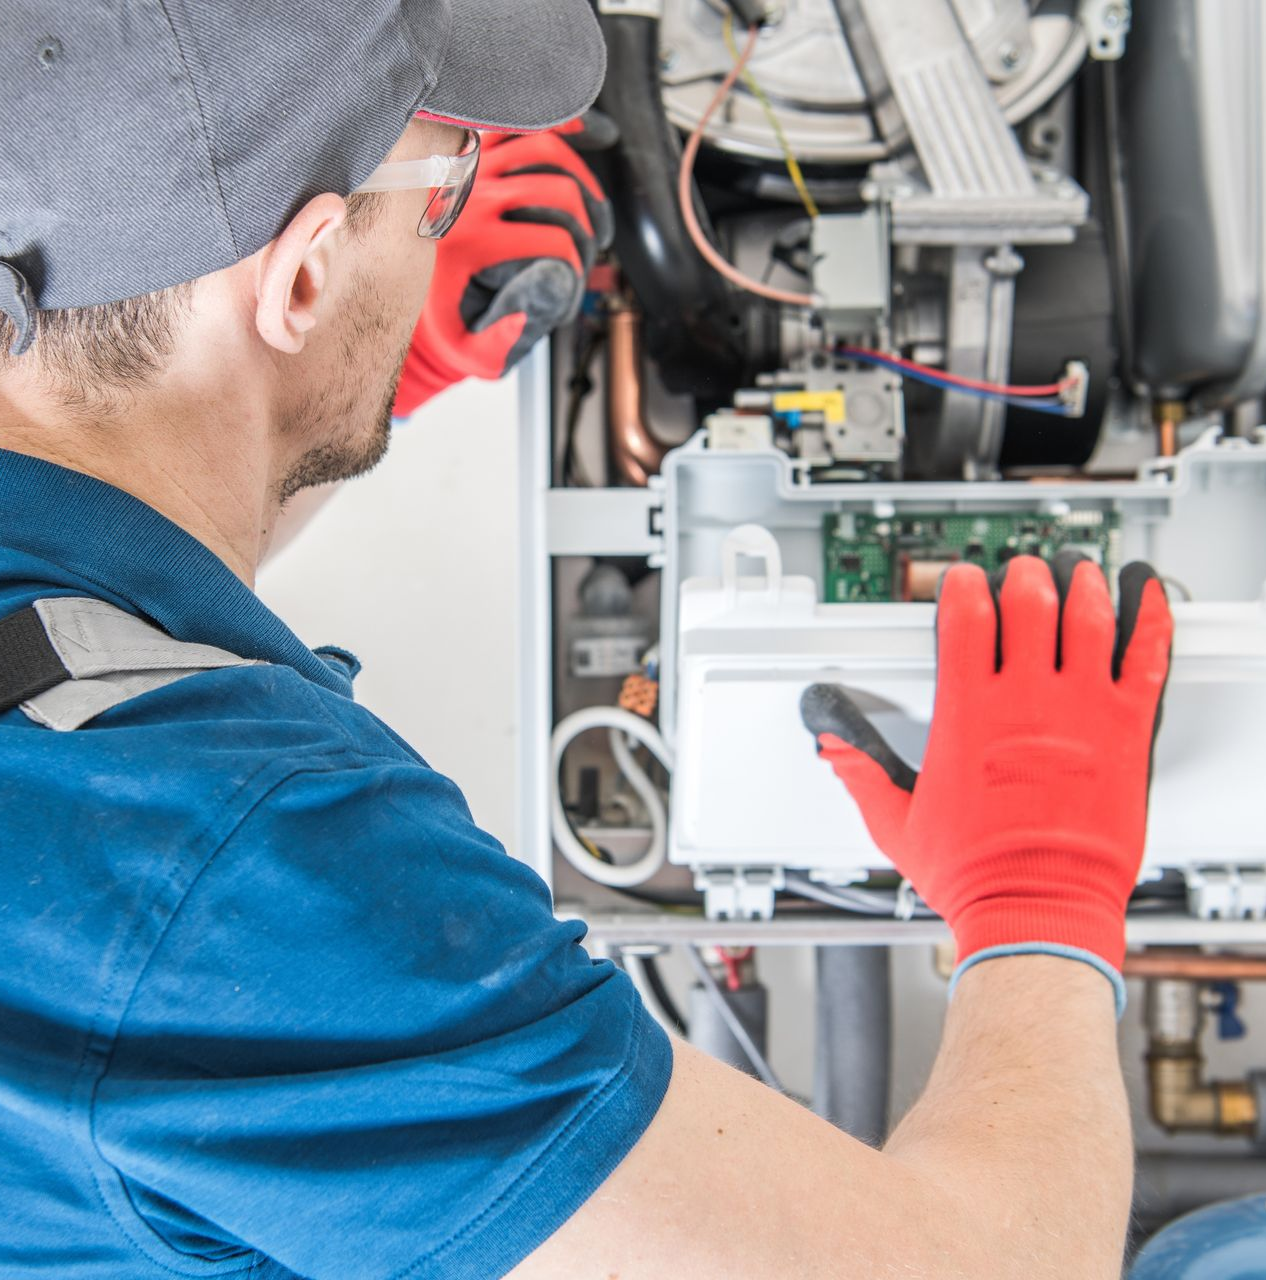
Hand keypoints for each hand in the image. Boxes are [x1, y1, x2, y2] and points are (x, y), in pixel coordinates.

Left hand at [393, 125, 613, 416]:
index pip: (552, 240)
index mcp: (472, 242)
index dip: (578, 263)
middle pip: (556, 190)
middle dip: (585, 225)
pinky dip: (552, 124)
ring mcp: (470, 165)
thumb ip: (500, 341)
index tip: (576, 277)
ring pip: (544, 147)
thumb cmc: (439, 316)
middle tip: (589, 247)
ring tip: (589, 208)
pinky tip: (580, 134)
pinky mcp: (469, 149)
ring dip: (580, 177)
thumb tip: (530, 313)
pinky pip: (516, 123)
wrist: (393, 283)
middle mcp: (470, 197)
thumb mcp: (466, 346)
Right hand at [802, 552, 1172, 994]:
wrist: (1038, 911)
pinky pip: (1145, 660)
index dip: (962, 586)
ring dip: (1081, 585)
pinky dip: (1149, 620)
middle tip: (1022, 573)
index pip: (965, 618)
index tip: (962, 580)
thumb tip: (833, 749)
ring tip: (1076, 573)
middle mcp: (1024, 703)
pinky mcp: (1126, 733)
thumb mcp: (896, 823)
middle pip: (1028, 602)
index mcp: (967, 715)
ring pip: (1087, 618)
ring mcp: (1080, 712)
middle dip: (1022, 576)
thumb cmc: (974, 874)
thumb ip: (861, 774)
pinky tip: (1146, 598)